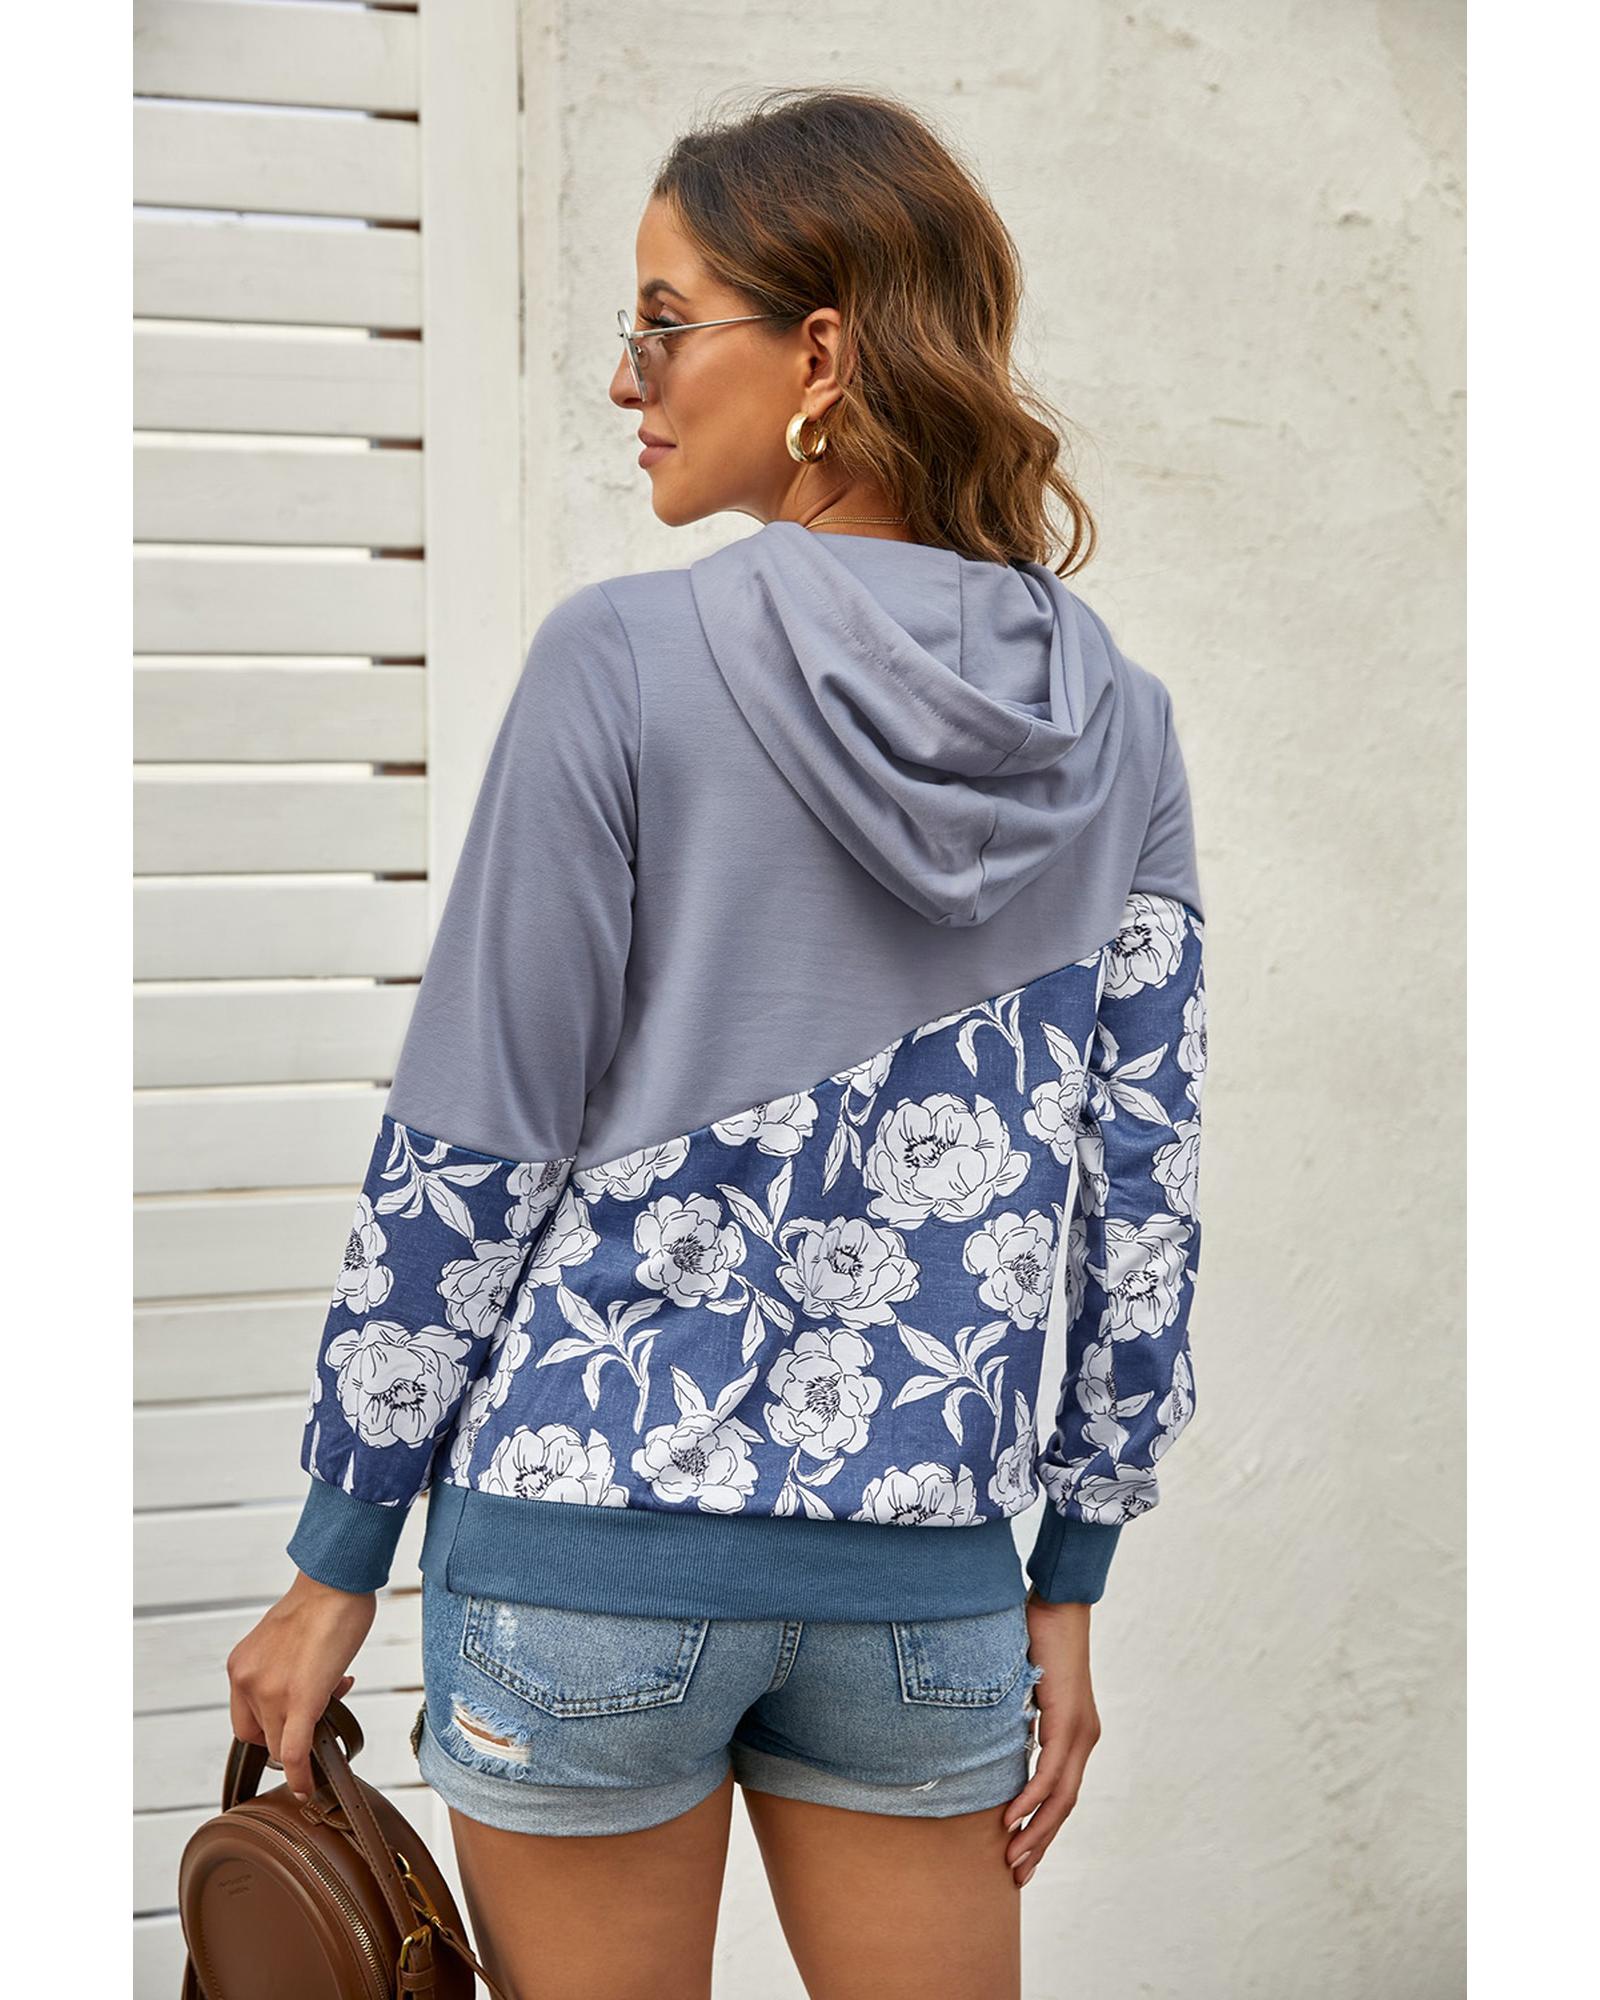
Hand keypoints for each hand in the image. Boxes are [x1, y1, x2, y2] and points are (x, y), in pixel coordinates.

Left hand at [226, 1569, 376, 1800]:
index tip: (303, 1704)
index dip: (275, 1720)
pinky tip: (307, 1786)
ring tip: (336, 1691)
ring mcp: (270, 1694)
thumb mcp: (284, 1638)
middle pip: (262, 1734)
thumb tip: (309, 1689)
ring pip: (283, 1744)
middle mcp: (246, 1682)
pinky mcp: (299, 1702)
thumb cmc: (322, 1599)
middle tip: (323, 1698)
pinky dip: (300, 1776)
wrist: (335, 1580)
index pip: (247, 1718)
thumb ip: (284, 1668)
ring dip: (308, 1733)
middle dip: (291, 1726)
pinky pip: (294, 1753)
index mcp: (241, 1666)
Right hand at [1000, 1591, 1101, 1887]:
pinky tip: (1013, 1817)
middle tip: (1018, 1875)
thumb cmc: (1040, 1636)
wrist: (1061, 1603)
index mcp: (1077, 1734)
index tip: (1023, 1854)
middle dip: (1040, 1843)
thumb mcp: (1026, 1687)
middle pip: (1064, 1806)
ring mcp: (1080, 1731)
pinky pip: (1051, 1771)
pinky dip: (1032, 1797)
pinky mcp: (1069, 1719)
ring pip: (1061, 1797)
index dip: (1044, 1827)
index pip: (1062, 1794)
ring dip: (1036, 1830)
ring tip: (1014, 1859)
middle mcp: (1085, 1738)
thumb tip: (996, 1734)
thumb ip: (1020, 1716)